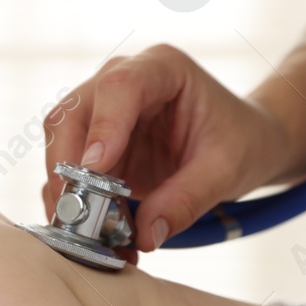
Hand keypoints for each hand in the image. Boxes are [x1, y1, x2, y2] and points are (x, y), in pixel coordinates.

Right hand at [42, 43, 287, 262]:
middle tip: (81, 216)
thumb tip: (144, 235)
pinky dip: (73, 204)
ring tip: (93, 237)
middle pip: (73, 113)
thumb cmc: (241, 141)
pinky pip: (68, 172)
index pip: (119, 86)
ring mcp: (102, 112)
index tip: (96, 169)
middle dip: (70, 166)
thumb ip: (187, 199)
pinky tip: (95, 237)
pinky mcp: (94, 144)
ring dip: (67, 192)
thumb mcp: (227, 170)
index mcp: (162, 68)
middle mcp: (122, 81)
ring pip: (61, 144)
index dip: (103, 126)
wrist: (243, 142)